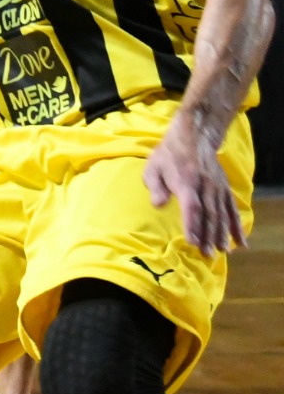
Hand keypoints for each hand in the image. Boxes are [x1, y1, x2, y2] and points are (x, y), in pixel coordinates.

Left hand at [143, 116, 246, 256]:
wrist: (194, 137)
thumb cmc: (168, 155)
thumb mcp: (153, 167)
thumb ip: (155, 187)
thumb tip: (157, 205)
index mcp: (186, 182)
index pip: (191, 206)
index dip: (192, 224)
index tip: (192, 242)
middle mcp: (205, 186)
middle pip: (209, 214)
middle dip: (208, 236)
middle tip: (207, 256)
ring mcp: (217, 188)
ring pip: (222, 214)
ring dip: (222, 234)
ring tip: (222, 252)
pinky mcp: (224, 189)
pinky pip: (233, 209)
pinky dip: (237, 226)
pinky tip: (241, 242)